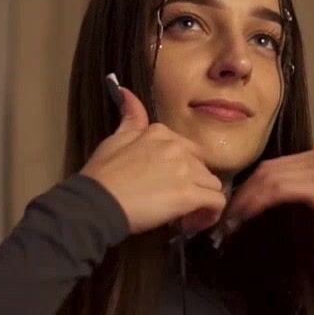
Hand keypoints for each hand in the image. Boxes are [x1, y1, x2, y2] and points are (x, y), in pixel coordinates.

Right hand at [80, 83, 227, 235]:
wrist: (96, 201)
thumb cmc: (102, 174)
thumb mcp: (114, 139)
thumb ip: (130, 118)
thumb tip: (126, 92)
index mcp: (160, 133)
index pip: (187, 151)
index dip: (183, 170)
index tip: (169, 186)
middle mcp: (177, 147)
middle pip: (202, 168)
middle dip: (194, 186)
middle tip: (176, 204)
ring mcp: (185, 171)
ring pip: (213, 185)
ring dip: (203, 200)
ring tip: (185, 216)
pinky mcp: (189, 195)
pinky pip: (217, 202)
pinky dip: (210, 214)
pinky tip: (193, 223)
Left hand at [216, 115, 313, 260]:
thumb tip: (295, 188)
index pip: (278, 163)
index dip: (253, 182)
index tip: (237, 203)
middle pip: (269, 168)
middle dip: (243, 191)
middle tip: (226, 215)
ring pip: (269, 179)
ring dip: (244, 201)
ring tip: (230, 222)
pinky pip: (277, 191)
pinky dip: (256, 204)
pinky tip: (244, 218)